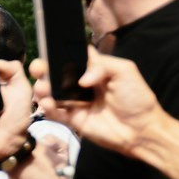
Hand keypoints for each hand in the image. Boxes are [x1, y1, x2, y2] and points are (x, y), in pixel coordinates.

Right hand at [36, 51, 158, 158]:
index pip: (72, 57)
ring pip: (52, 93)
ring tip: (42, 88)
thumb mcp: (125, 71)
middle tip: (37, 68)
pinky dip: (48, 108)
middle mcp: (82, 85)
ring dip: (42, 88)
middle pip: (56, 74)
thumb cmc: (137, 98)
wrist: (141, 129)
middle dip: (43, 69)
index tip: (49, 49)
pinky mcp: (73, 120)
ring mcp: (76, 102)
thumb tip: (81, 79)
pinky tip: (47, 103)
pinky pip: (55, 113)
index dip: (59, 52)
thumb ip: (102, 65)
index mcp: (94, 70)